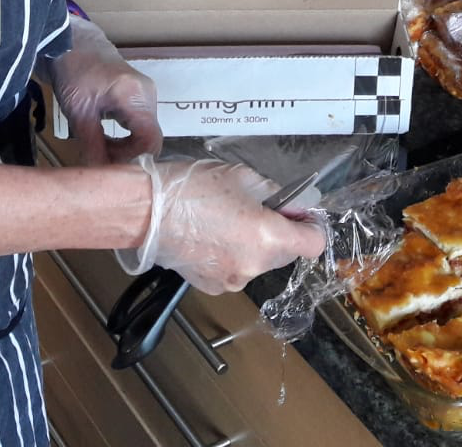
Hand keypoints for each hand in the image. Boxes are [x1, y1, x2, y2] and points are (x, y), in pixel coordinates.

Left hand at [47, 18, 160, 165]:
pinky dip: (125, 138)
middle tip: (100, 158)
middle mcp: (148, 95)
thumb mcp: (79, 111)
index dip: (133, 158)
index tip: (108, 164)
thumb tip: (99, 175)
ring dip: (125, 147)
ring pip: (145, 134)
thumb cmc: (74, 72)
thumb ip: (92, 144)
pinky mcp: (140, 97)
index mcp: (135, 95)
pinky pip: (140, 126)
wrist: (72, 44)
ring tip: (99, 148)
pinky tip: (105, 139)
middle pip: (150, 139)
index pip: (151, 140)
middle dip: (126, 154)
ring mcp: (146, 95)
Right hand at [118, 156, 328, 294]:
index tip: (298, 213)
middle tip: (257, 208)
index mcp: (268, 238)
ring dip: (254, 244)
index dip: (310, 225)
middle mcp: (255, 266)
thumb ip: (276, 193)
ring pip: (260, 262)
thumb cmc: (191, 189)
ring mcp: (233, 280)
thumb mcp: (241, 176)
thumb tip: (295, 204)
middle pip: (287, 253)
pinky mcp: (213, 286)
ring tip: (227, 220)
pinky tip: (211, 235)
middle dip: (280, 232)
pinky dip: (232, 254)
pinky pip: (236, 269)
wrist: (146, 212)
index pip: (314, 243)